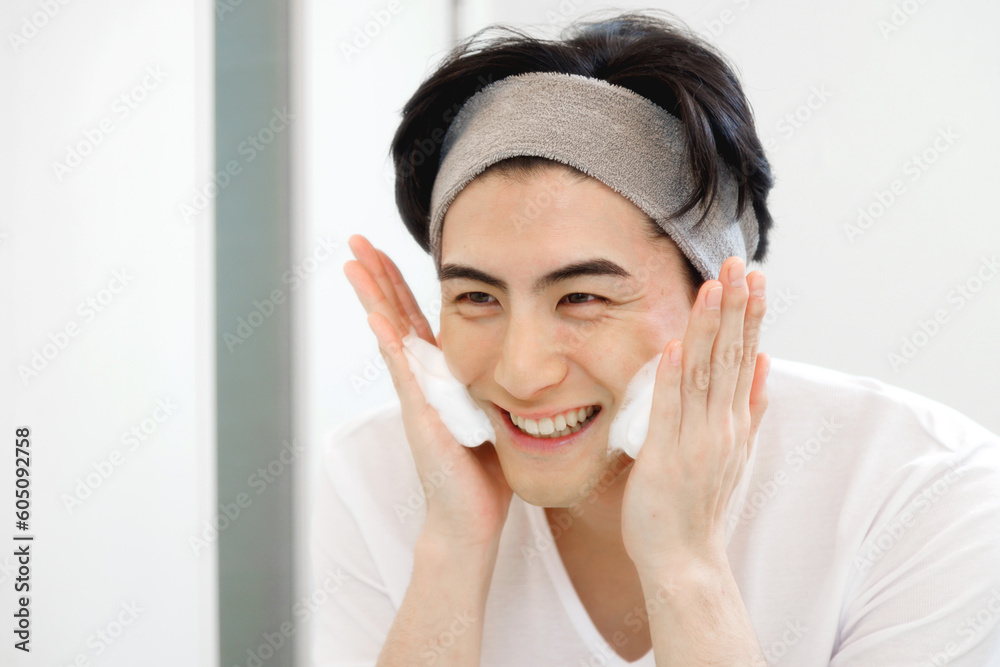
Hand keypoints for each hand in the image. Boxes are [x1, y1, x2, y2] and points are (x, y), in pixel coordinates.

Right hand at [343, 234, 512, 549]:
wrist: (470, 517)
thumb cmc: (483, 470)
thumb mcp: (492, 411)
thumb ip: (493, 381)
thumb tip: (520, 355)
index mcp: (439, 375)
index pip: (414, 317)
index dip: (399, 283)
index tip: (385, 249)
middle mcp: (421, 380)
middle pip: (393, 316)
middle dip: (376, 277)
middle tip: (357, 240)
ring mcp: (416, 397)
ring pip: (390, 337)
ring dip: (373, 299)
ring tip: (354, 264)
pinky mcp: (421, 418)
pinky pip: (404, 374)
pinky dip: (390, 345)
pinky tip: (376, 318)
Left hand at [620, 256, 769, 578]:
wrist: (685, 558)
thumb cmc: (700, 503)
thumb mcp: (735, 449)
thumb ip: (750, 406)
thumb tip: (766, 362)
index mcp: (734, 421)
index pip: (745, 355)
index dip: (748, 313)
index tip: (751, 274)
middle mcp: (721, 426)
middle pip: (731, 356)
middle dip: (735, 307)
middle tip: (739, 262)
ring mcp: (696, 442)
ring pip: (705, 375)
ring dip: (709, 330)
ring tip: (713, 288)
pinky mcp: (666, 459)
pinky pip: (670, 412)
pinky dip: (673, 379)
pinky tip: (675, 345)